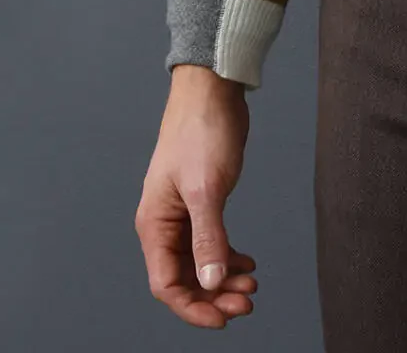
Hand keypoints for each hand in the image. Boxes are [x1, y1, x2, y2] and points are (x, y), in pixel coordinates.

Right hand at [135, 65, 257, 327]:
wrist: (212, 90)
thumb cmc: (202, 132)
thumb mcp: (207, 188)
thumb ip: (209, 237)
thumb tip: (211, 282)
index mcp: (155, 224)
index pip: (167, 285)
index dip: (194, 307)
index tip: (224, 317)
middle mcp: (164, 224)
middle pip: (184, 278)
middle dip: (214, 295)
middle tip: (248, 301)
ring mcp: (182, 213)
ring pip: (198, 262)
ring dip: (222, 278)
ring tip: (252, 284)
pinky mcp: (201, 201)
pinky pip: (209, 242)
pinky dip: (227, 256)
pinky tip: (247, 261)